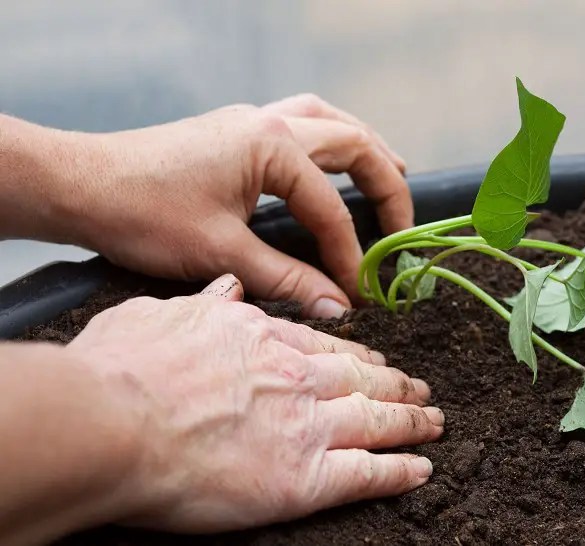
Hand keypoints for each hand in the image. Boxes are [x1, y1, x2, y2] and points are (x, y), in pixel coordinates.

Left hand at [65, 95, 411, 317]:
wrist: (81, 184)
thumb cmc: (143, 213)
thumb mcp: (222, 254)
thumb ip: (289, 280)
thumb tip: (340, 308)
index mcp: (271, 146)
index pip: (331, 206)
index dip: (352, 253)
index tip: (361, 292)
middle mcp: (269, 123)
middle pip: (353, 143)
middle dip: (385, 186)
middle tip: (402, 228)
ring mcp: (251, 121)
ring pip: (330, 121)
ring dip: (364, 150)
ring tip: (391, 176)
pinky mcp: (235, 131)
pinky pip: (302, 123)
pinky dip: (329, 143)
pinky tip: (330, 165)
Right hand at [67, 274, 440, 531]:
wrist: (112, 421)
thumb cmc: (123, 368)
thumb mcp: (161, 314)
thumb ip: (205, 303)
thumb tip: (229, 287)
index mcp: (263, 338)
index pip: (326, 345)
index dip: (357, 354)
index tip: (375, 360)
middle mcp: (296, 377)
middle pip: (363, 377)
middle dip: (397, 383)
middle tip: (421, 388)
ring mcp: (307, 425)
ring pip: (378, 419)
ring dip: (412, 421)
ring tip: (434, 421)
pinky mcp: (304, 478)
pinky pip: (369, 472)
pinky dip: (400, 470)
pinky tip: (420, 469)